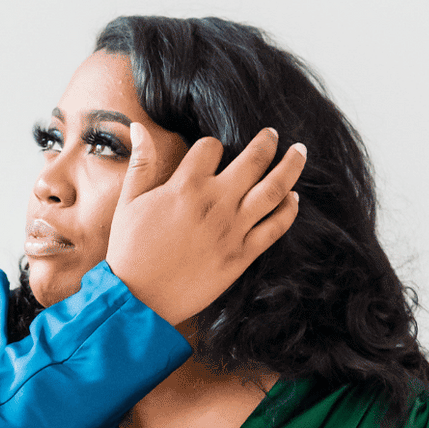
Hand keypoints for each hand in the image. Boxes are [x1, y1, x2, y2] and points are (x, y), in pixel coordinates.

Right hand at [106, 123, 305, 327]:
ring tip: (300, 152)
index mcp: (186, 186)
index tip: (211, 154)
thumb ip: (141, 164)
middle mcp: (215, 202)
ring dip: (291, 166)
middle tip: (272, 134)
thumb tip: (139, 128)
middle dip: (266, 142)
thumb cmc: (129, 253)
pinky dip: (288, 210)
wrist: (138, 299)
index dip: (211, 146)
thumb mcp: (128, 203)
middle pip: (253, 159)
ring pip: (273, 188)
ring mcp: (232, 229)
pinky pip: (275, 227)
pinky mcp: (241, 256)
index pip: (211, 146)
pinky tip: (294, 198)